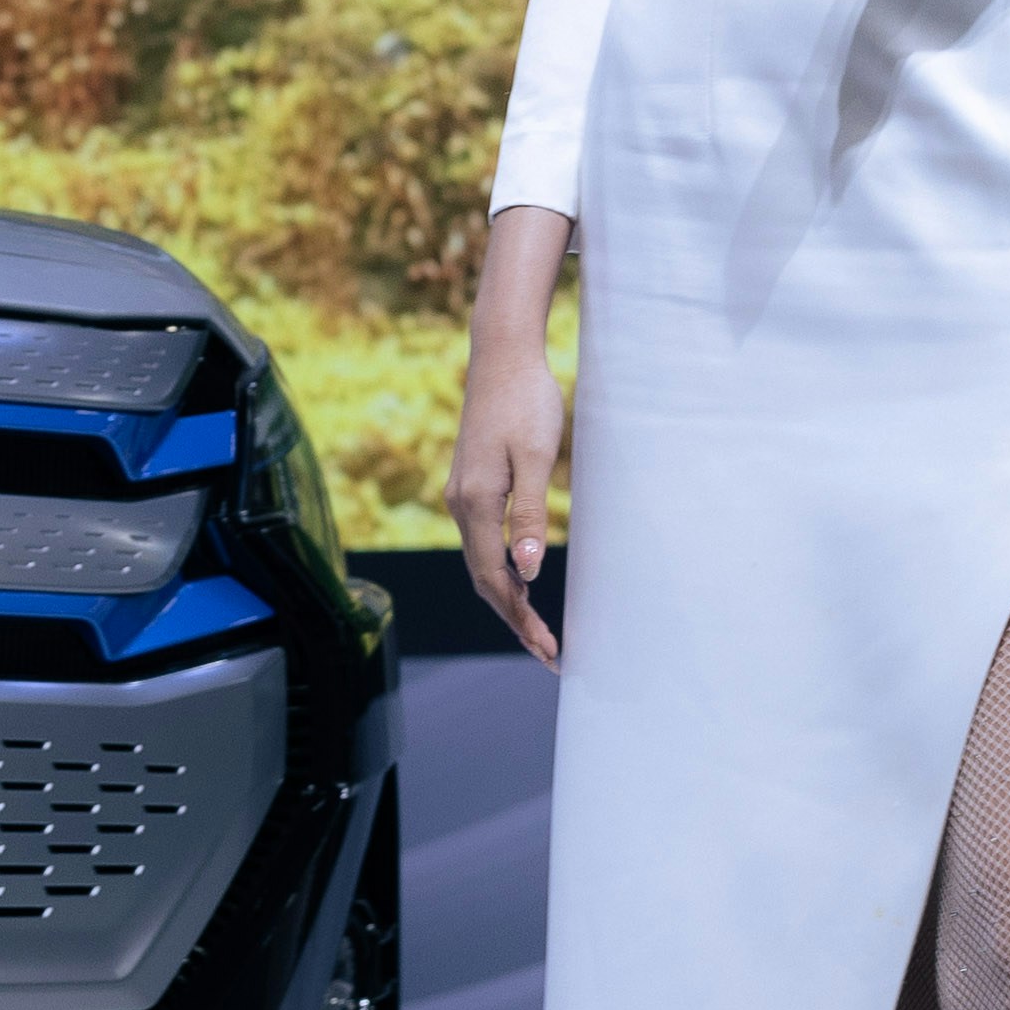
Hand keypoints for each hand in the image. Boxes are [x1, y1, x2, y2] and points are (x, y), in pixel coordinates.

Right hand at [447, 311, 571, 667]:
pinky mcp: (470, 484)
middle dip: (513, 619)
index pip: (495, 579)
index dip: (520, 619)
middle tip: (548, 653)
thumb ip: (529, 515)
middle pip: (482, 579)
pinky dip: (499, 571)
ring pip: (480, 563)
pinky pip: (481, 542)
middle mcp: (460, 504)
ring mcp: (461, 495)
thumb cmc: (526, 402)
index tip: (549, 650)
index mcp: (475, 503)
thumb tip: (527, 573)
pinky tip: (519, 581)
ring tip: (535, 629)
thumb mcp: (535, 458)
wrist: (502, 356)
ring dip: (506, 599)